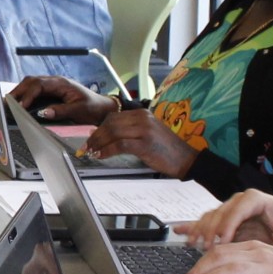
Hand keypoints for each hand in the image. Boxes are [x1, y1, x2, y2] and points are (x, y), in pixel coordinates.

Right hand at [9, 75, 111, 125]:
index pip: (39, 85)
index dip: (28, 95)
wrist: (103, 107)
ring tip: (9, 103)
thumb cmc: (93, 107)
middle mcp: (55, 82)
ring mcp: (53, 85)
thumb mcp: (79, 111)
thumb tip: (43, 113)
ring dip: (20, 92)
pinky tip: (20, 102)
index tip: (20, 106)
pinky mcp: (52, 91)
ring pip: (31, 83)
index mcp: (61, 83)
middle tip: (7, 103)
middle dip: (18, 91)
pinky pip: (35, 90)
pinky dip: (26, 95)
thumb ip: (61, 111)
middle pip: (31, 81)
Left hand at [82, 105, 199, 176]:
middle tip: (86, 146)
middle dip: (96, 135)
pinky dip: (107, 150)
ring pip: (113, 132)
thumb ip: (129, 131)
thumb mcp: (148, 134)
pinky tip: (101, 155)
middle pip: (111, 123)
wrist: (186, 159)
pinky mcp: (145, 143)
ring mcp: (144, 130)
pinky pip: (120, 145)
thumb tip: (104, 133)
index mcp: (143, 114)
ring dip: (99, 143)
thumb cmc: (166, 149)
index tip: (90, 137)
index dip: (99, 128)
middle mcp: (143, 118)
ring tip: (91, 151)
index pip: (114, 117)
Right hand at [179, 189, 272, 249]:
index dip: (227, 226)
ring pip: (209, 217)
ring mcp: (229, 209)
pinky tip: (179, 232)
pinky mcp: (225, 218)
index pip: (235, 211)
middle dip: (211, 231)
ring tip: (193, 245)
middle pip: (218, 214)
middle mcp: (238, 201)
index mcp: (253, 199)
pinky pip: (205, 221)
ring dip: (199, 231)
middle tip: (207, 249)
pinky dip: (193, 227)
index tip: (222, 242)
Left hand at [183, 238, 272, 273]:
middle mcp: (260, 255)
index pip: (221, 249)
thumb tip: (222, 273)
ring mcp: (268, 271)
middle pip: (221, 257)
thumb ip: (248, 264)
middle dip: (199, 270)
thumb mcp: (270, 262)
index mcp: (256, 247)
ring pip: (231, 271)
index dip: (201, 261)